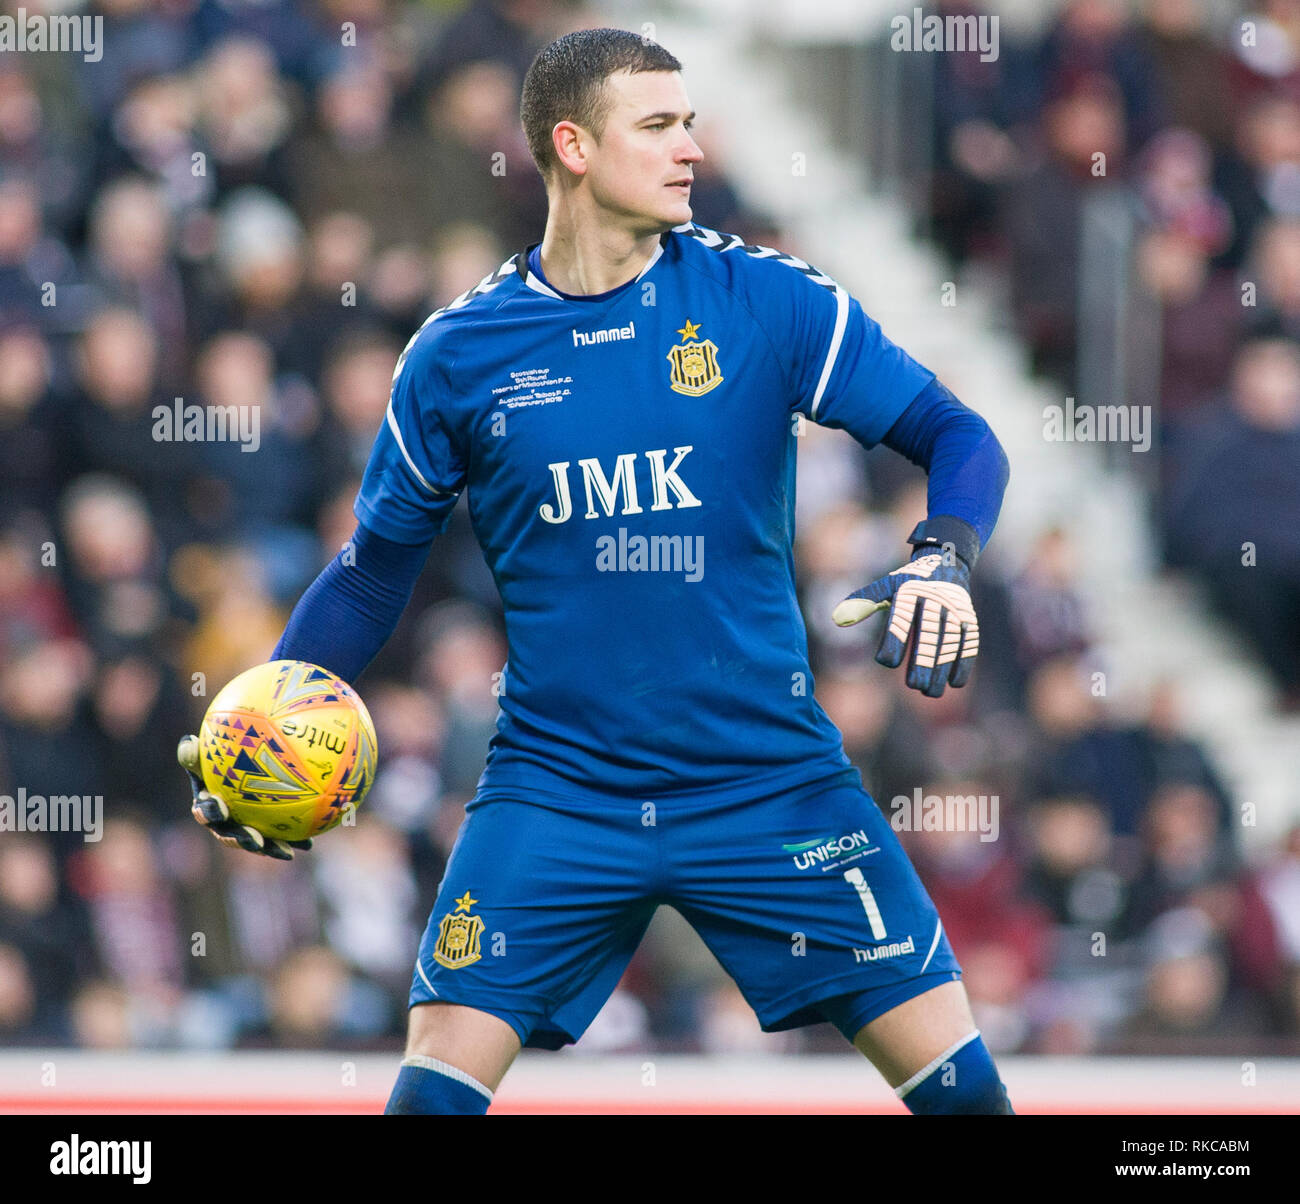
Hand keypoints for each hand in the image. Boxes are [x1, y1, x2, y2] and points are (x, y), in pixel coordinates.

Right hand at [178, 734, 310, 860]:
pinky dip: (294, 839)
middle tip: (255, 841)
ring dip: (270, 847)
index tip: (220, 809)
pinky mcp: (267, 829)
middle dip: (241, 841)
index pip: (205, 810)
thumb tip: (188, 742)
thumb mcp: (207, 749)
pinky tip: (309, 842)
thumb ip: (196, 750)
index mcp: (207, 803)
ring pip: (256, 841)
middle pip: (230, 835)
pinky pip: (280, 835)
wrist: (242, 760)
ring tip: (286, 852)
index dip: (210, 813)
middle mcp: (224, 820)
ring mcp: (245, 827)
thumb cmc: (222, 752)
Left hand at [832, 547, 978, 696]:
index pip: (901, 620)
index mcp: (910, 592)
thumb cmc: (908, 582)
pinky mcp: (969, 618)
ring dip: (942, 669)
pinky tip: (954, 683)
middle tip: (913, 686)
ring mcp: (955, 610)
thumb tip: (837, 618)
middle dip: (923, 662)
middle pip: (929, 635)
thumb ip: (863, 602)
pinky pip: (969, 642)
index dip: (894, 641)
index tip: (886, 662)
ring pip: (950, 643)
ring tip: (930, 693)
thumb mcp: (886, 586)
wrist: (946, 561)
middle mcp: (935, 600)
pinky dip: (963, 663)